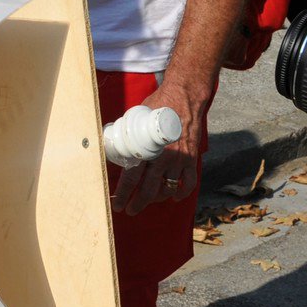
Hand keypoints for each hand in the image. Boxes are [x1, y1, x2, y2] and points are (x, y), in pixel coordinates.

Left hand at [113, 78, 206, 214]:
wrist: (185, 96)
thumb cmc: (158, 104)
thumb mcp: (137, 117)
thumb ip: (129, 133)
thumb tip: (115, 141)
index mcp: (147, 147)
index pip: (131, 177)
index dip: (123, 194)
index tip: (117, 205)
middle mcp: (163, 157)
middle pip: (148, 189)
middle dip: (137, 203)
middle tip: (130, 210)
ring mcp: (180, 159)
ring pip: (167, 189)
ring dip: (157, 199)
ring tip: (149, 200)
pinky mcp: (192, 159)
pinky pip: (188, 183)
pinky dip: (181, 193)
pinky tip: (174, 196)